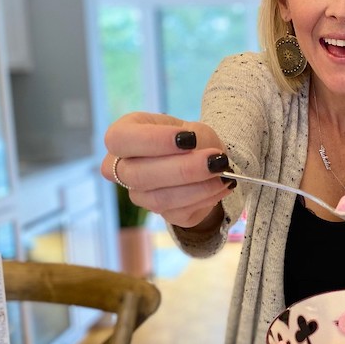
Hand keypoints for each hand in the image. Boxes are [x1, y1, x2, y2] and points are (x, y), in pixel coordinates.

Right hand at [102, 112, 234, 227]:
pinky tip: (222, 186)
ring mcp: (138, 195)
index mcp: (123, 137)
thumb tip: (209, 162)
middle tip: (215, 160)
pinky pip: (178, 213)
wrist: (204, 161)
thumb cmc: (191, 139)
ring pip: (158, 199)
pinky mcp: (161, 213)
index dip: (153, 140)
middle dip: (183, 169)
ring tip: (223, 174)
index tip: (189, 138)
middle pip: (138, 175)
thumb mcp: (195, 130)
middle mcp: (122, 169)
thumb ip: (196, 143)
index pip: (120, 139)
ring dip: (198, 188)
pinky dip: (206, 199)